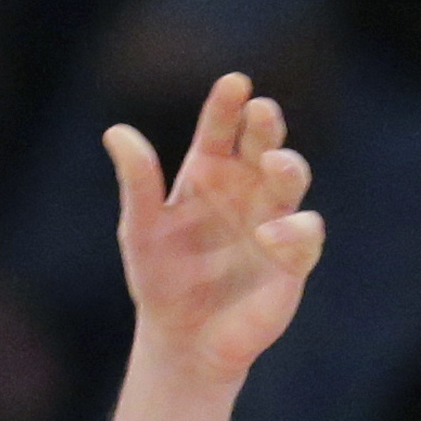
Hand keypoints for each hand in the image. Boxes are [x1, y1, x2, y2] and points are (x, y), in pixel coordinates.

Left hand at [106, 73, 323, 387]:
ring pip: (291, 183)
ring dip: (287, 168)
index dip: (227, 106)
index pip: (220, 130)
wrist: (181, 338)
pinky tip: (270, 234)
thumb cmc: (159, 276)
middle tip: (261, 110)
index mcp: (208, 174)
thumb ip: (137, 182)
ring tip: (273, 162)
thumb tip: (116, 132)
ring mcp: (272, 222)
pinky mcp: (291, 262)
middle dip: (264, 126)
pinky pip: (304, 237)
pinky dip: (293, 231)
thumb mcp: (141, 227)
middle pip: (262, 145)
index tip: (234, 83)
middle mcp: (245, 190)